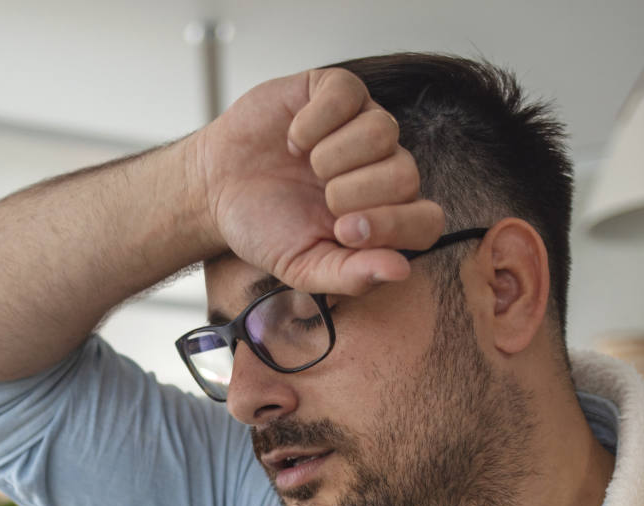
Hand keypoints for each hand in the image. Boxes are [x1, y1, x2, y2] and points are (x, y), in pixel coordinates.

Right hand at [190, 68, 445, 296]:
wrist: (217, 189)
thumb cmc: (266, 227)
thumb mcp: (302, 267)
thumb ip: (350, 276)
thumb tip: (400, 270)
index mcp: (385, 216)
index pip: (426, 221)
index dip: (393, 226)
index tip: (343, 230)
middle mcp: (383, 167)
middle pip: (407, 174)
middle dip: (357, 192)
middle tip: (322, 199)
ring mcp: (363, 124)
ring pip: (383, 131)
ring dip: (334, 155)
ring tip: (307, 167)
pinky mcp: (335, 90)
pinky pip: (347, 94)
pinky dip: (314, 122)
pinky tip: (294, 140)